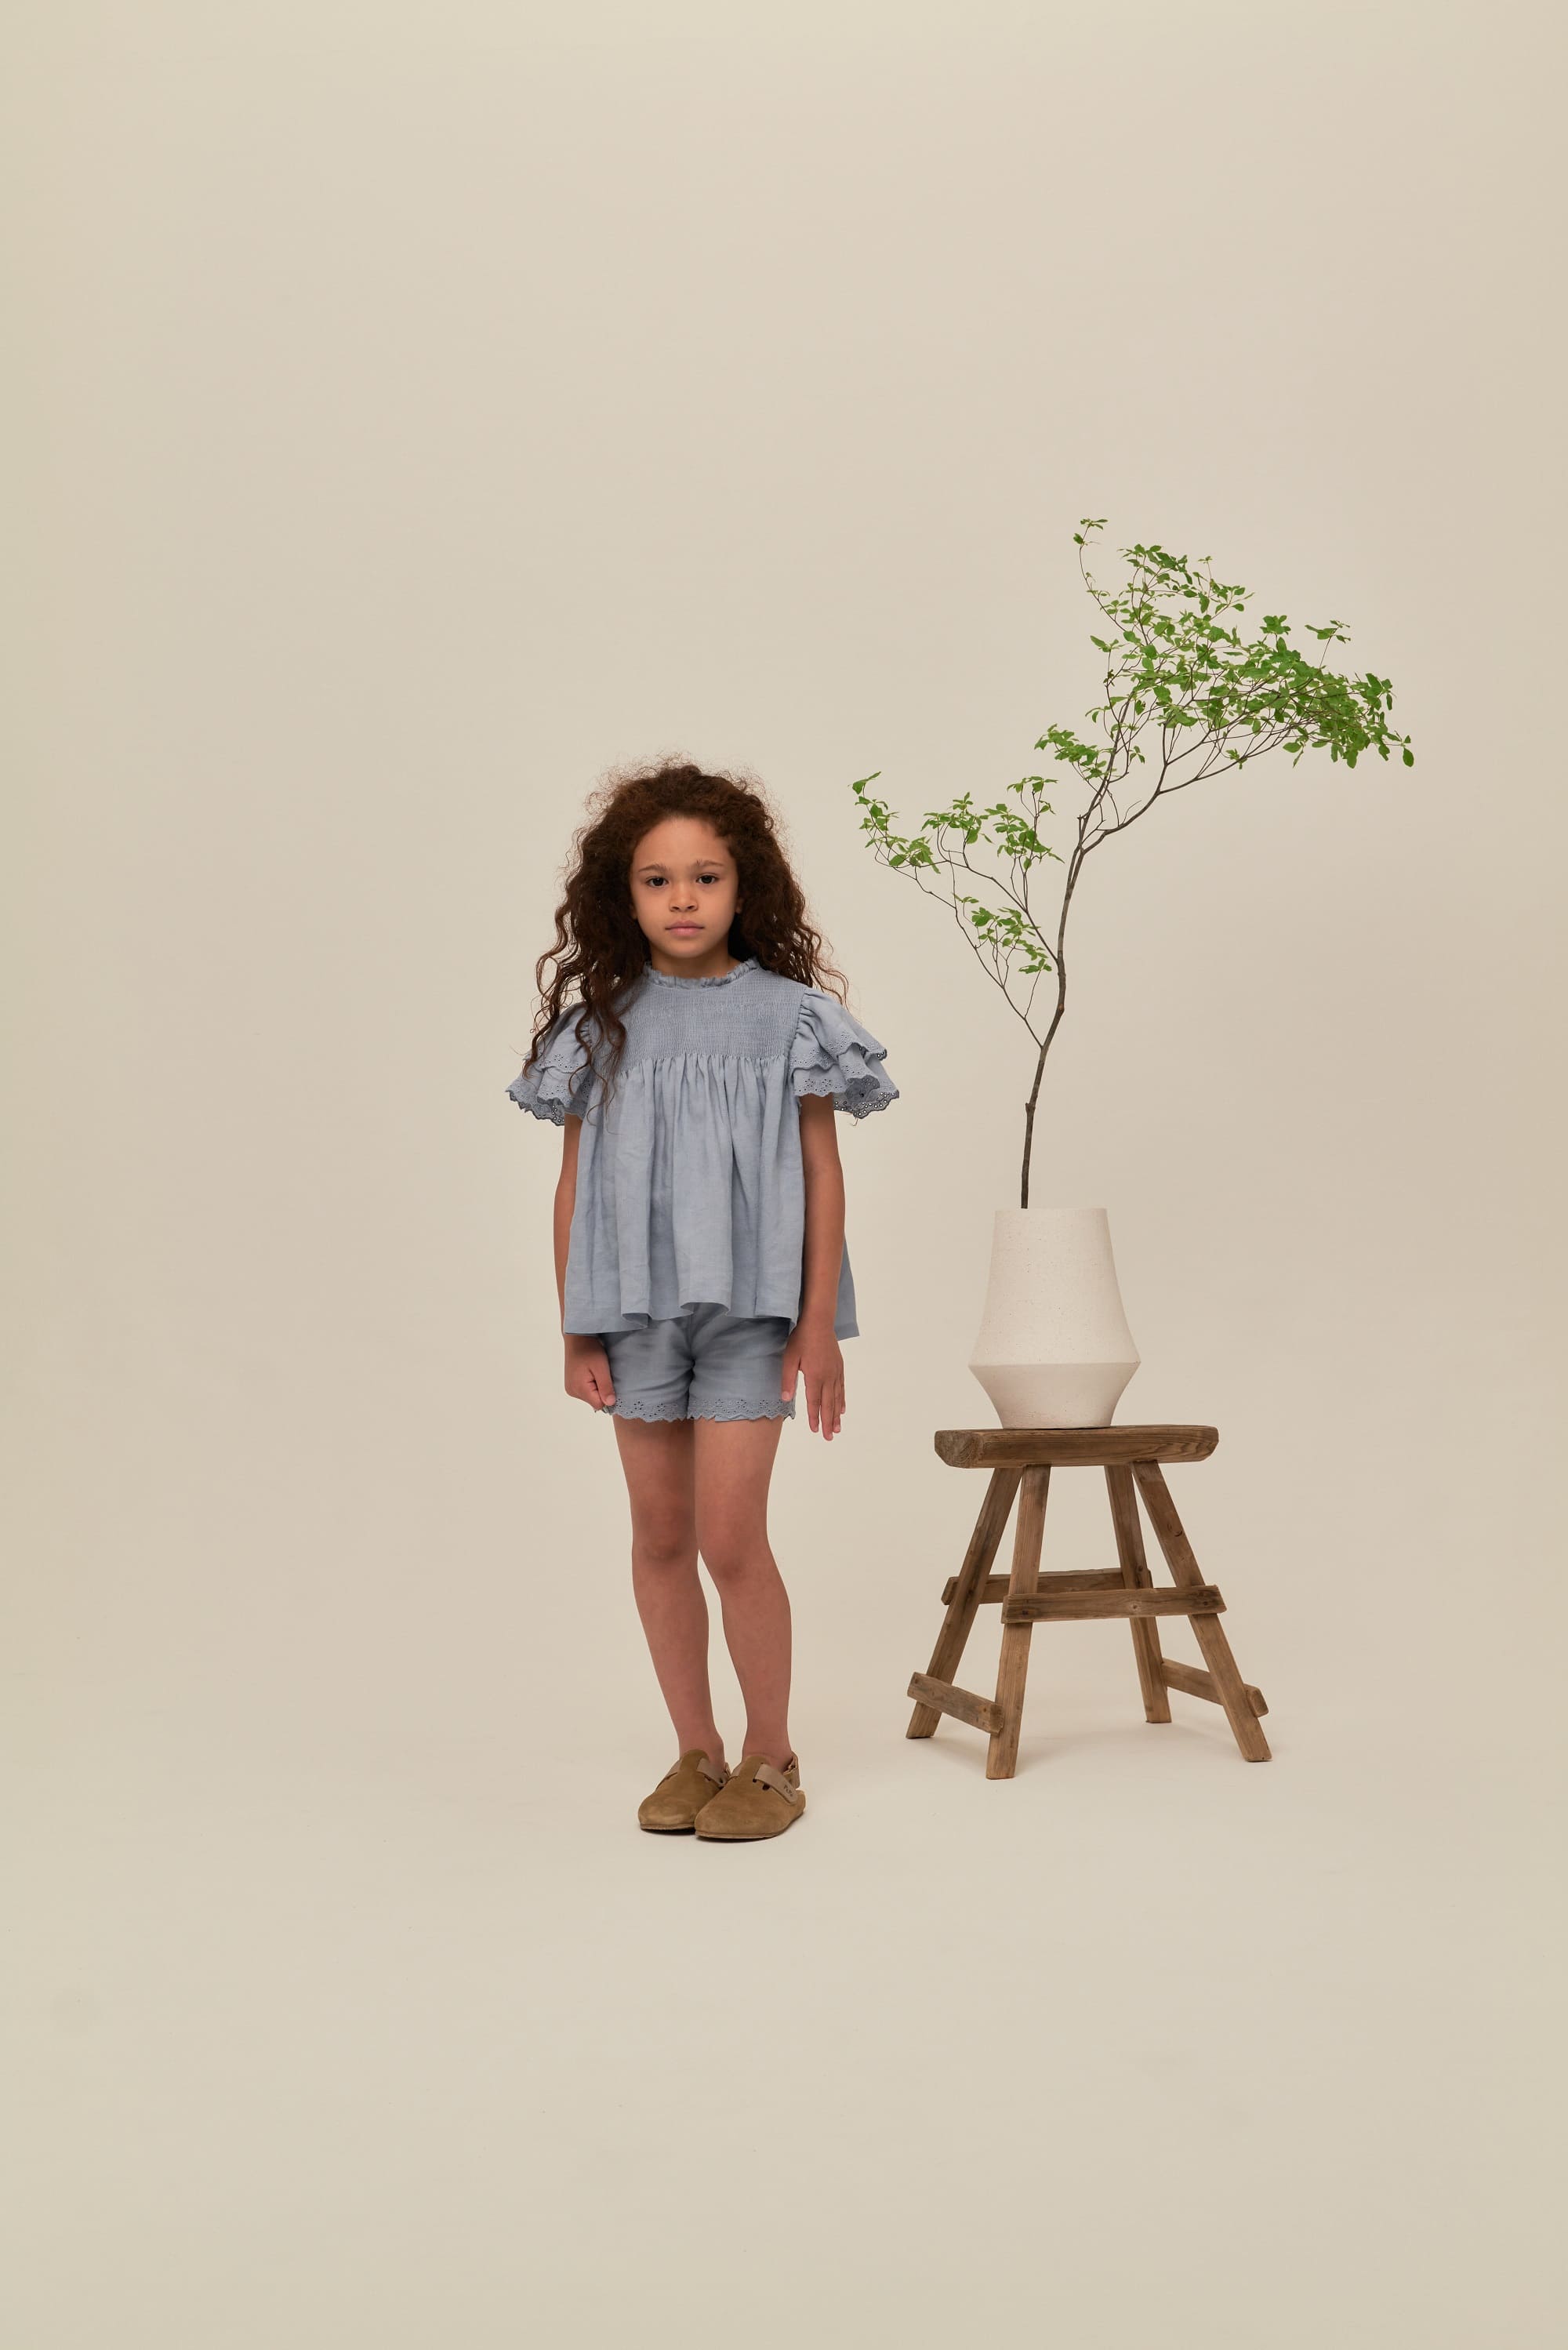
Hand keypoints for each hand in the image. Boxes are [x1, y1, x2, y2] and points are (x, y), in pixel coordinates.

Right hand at [564, 1332, 615, 1410]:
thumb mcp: (601, 1367)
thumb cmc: (589, 1349)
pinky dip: (590, 1385)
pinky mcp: (571, 1385)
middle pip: (594, 1401)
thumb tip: (610, 1403)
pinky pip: (585, 1392)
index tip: (608, 1381)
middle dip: (601, 1391)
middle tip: (601, 1374)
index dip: (607, 1395)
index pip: (599, 1404)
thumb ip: (605, 1386)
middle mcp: (572, 1391)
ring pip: (590, 1397)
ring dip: (596, 1387)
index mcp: (579, 1388)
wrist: (576, 1338)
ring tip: (595, 1371)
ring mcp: (570, 1389)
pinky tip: (590, 1373)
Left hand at [781, 1318, 844, 1438]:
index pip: (814, 1402)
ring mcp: (835, 1372)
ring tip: (838, 1428)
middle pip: (828, 1404)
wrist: (819, 1322)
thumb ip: (788, 1380)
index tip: (815, 1430)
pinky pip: (842, 1387)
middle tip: (830, 1437)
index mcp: (815, 1377)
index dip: (814, 1417)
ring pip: (837, 1398)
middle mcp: (828, 1377)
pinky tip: (843, 1408)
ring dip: (837, 1415)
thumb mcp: (789, 1358)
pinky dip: (842, 1400)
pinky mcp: (839, 1367)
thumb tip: (786, 1399)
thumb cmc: (801, 1339)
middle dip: (829, 1422)